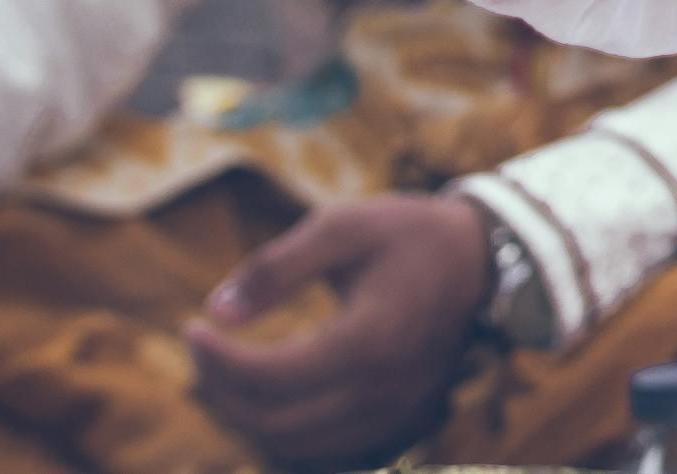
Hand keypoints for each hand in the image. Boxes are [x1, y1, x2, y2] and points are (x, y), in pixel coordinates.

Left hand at [185, 193, 492, 470]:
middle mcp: (381, 392)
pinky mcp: (398, 425)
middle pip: (273, 423)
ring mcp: (393, 416)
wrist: (484, 262)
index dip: (217, 360)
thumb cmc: (409, 235)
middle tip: (203, 349)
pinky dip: (284, 435)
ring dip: (247, 418)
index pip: (270, 376)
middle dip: (221, 390)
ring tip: (226, 371)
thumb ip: (276, 266)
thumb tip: (216, 310)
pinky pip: (324, 454)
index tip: (192, 326)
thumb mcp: (343, 226)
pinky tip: (268, 396)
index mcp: (368, 341)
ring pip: (294, 449)